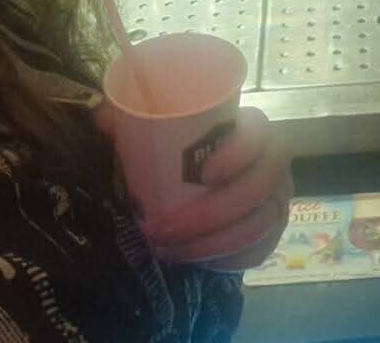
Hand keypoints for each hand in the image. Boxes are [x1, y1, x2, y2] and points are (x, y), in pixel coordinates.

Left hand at [138, 107, 293, 271]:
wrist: (203, 185)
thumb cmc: (182, 152)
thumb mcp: (157, 132)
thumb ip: (132, 120)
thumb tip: (102, 117)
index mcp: (251, 129)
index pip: (260, 134)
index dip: (239, 153)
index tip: (205, 173)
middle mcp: (273, 163)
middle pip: (261, 187)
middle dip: (212, 214)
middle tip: (163, 229)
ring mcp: (277, 200)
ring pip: (259, 225)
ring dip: (212, 243)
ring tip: (168, 250)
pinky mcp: (272, 233)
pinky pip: (259, 251)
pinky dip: (228, 259)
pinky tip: (197, 262)